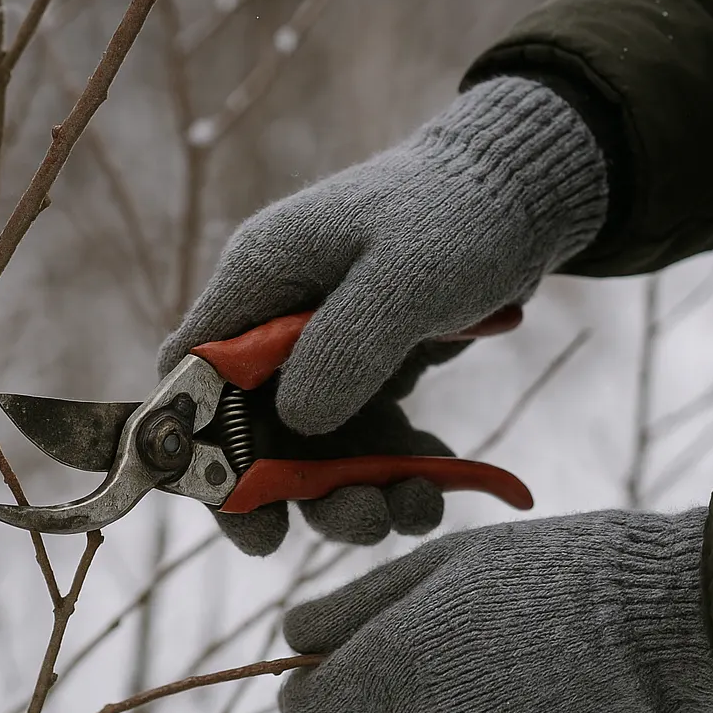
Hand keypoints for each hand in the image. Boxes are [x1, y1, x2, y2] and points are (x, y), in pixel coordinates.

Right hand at [161, 76, 607, 554]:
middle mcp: (277, 321)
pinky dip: (397, 473)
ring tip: (418, 506)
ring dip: (357, 492)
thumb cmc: (458, 212)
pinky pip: (364, 442)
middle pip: (249, 430)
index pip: (190, 373)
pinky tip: (441, 478)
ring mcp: (322, 350)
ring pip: (311, 451)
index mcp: (260, 278)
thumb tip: (297, 424)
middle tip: (357, 522)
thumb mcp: (405, 276)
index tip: (249, 510)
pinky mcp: (367, 370)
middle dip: (298, 491)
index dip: (201, 448)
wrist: (522, 190)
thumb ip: (343, 349)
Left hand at [277, 507, 712, 712]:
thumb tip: (292, 638)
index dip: (312, 689)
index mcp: (393, 668)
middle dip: (383, 704)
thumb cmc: (548, 570)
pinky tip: (549, 699)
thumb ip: (355, 605)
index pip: (307, 712)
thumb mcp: (444, 562)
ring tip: (514, 666)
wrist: (666, 621)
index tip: (333, 666)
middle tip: (445, 651)